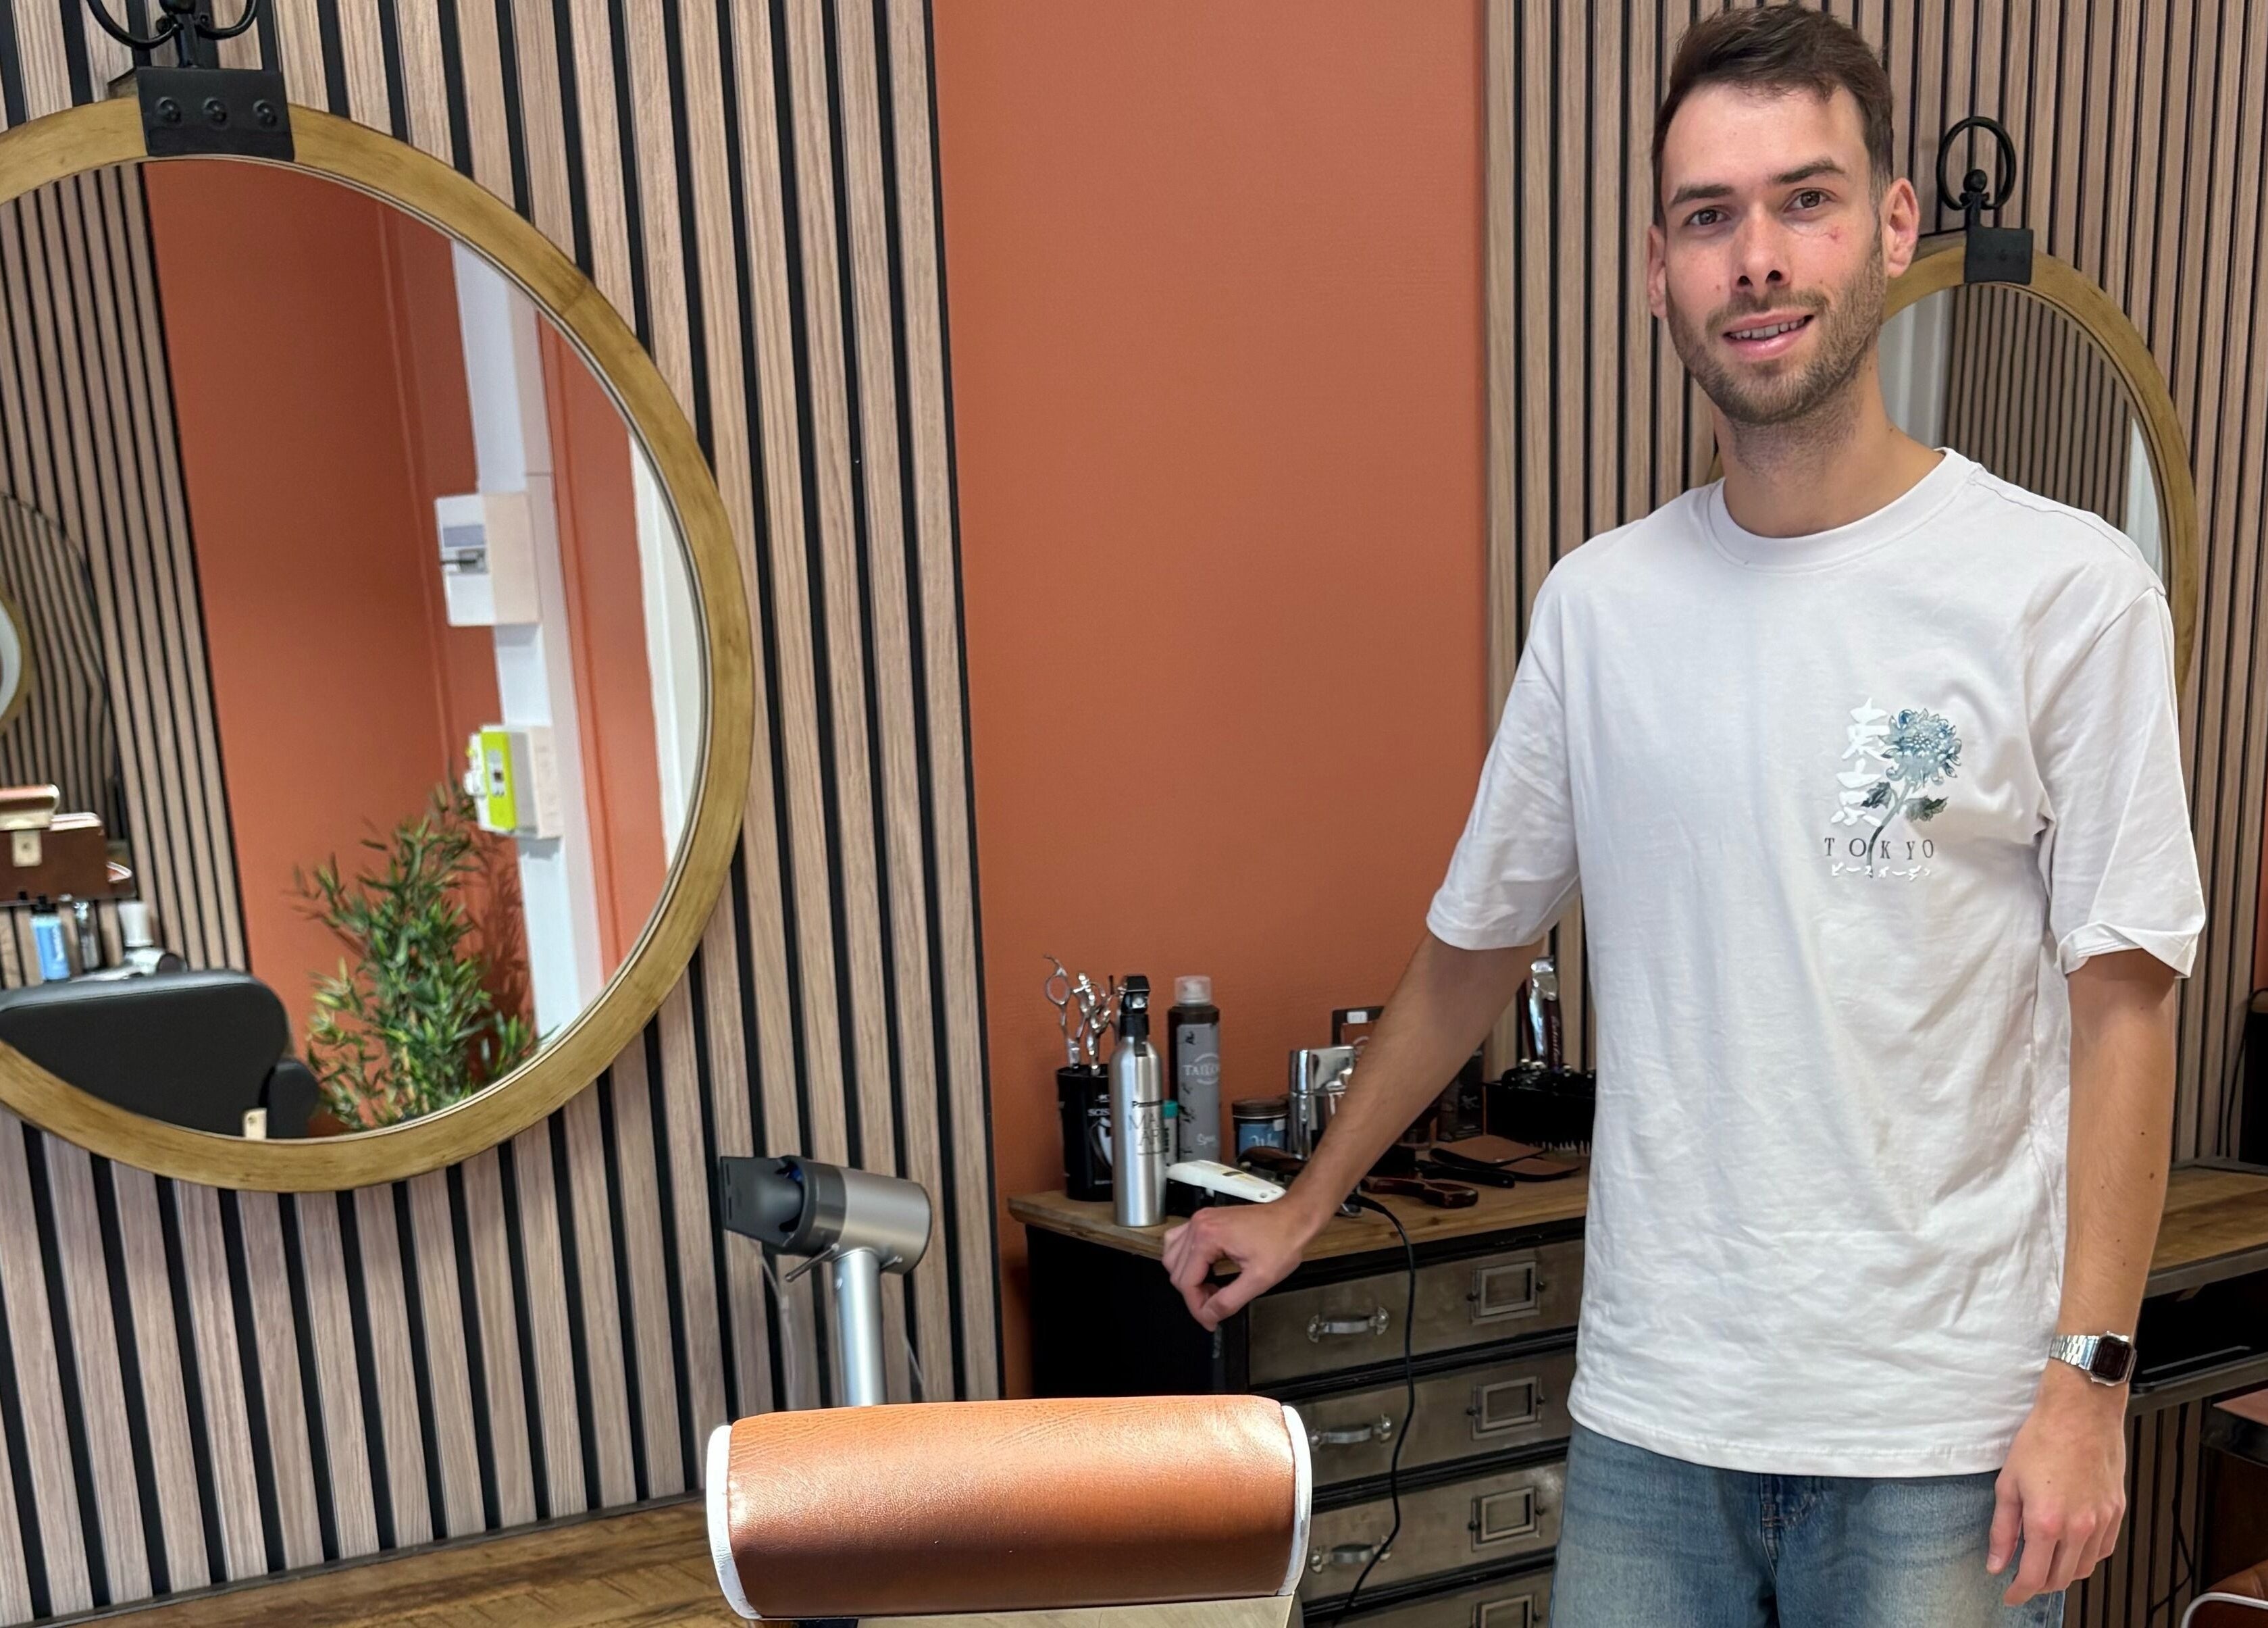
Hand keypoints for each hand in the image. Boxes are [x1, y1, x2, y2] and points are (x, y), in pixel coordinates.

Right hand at [1161, 1196, 1328, 1329]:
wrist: (1294, 1218)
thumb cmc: (1282, 1240)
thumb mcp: (1259, 1279)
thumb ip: (1229, 1301)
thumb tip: (1209, 1315)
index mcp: (1207, 1236)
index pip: (1186, 1282)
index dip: (1197, 1308)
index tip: (1209, 1321)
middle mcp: (1199, 1225)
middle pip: (1177, 1271)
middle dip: (1194, 1295)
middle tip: (1214, 1307)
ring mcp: (1200, 1220)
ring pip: (1174, 1257)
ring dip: (1188, 1278)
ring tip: (1210, 1290)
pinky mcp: (1206, 1220)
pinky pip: (1180, 1241)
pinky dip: (1185, 1260)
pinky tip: (1201, 1270)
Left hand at [1988, 1364, 2128, 1603]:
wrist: (2080, 1413)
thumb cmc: (2041, 1440)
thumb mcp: (2008, 1484)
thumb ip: (2003, 1530)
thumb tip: (1997, 1563)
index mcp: (2047, 1523)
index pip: (2034, 1577)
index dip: (2019, 1592)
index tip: (2010, 1596)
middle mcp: (2079, 1528)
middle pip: (2062, 1579)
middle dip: (2040, 1585)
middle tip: (2023, 1579)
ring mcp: (2102, 1521)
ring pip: (2085, 1568)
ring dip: (2064, 1573)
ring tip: (2045, 1561)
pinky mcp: (2117, 1512)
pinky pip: (2103, 1550)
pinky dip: (2086, 1556)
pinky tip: (2071, 1546)